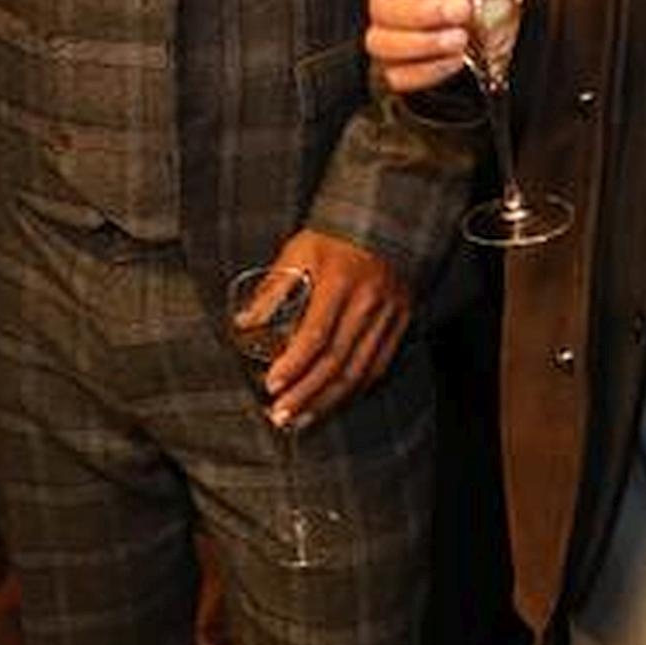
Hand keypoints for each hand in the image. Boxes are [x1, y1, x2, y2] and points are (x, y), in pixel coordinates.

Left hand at [245, 230, 413, 426]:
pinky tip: (331, 404)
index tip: (272, 385)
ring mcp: (388, 315)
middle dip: (306, 394)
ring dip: (327, 401)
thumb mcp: (298, 251)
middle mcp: (367, 301)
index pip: (316, 333)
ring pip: (358, 370)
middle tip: (280, 416)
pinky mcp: (400, 323)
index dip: (294, 364)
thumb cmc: (331, 238)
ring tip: (300, 420)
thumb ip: (273, 288)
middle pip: (337, 360)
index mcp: (339, 281)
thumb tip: (244, 323)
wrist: (381, 224)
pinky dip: (354, 390)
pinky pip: (377, 366)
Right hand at [362, 0, 544, 91]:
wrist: (464, 13)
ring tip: (460, 40)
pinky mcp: (394, 66)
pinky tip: (455, 61)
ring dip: (422, 44)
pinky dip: (423, 72)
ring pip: (381, 42)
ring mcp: (385, 32)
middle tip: (462, 10)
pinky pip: (396, 75)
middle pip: (381, 4)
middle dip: (421, 11)